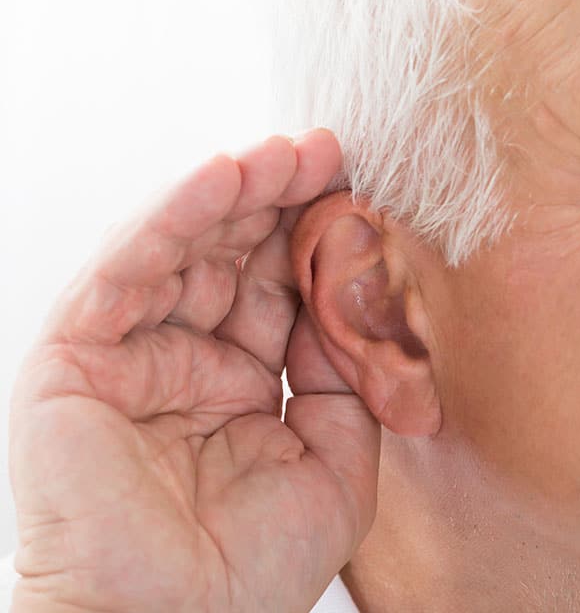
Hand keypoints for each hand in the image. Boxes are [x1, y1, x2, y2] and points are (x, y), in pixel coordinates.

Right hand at [8, 130, 379, 611]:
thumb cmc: (253, 566)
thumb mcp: (336, 462)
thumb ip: (347, 379)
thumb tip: (357, 296)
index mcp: (241, 382)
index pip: (280, 290)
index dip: (317, 241)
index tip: (362, 194)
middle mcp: (185, 359)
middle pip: (233, 257)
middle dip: (281, 201)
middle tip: (329, 151)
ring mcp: (131, 354)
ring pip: (181, 249)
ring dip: (232, 194)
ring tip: (286, 153)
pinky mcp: (77, 357)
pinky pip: (127, 272)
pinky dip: (171, 218)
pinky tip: (220, 177)